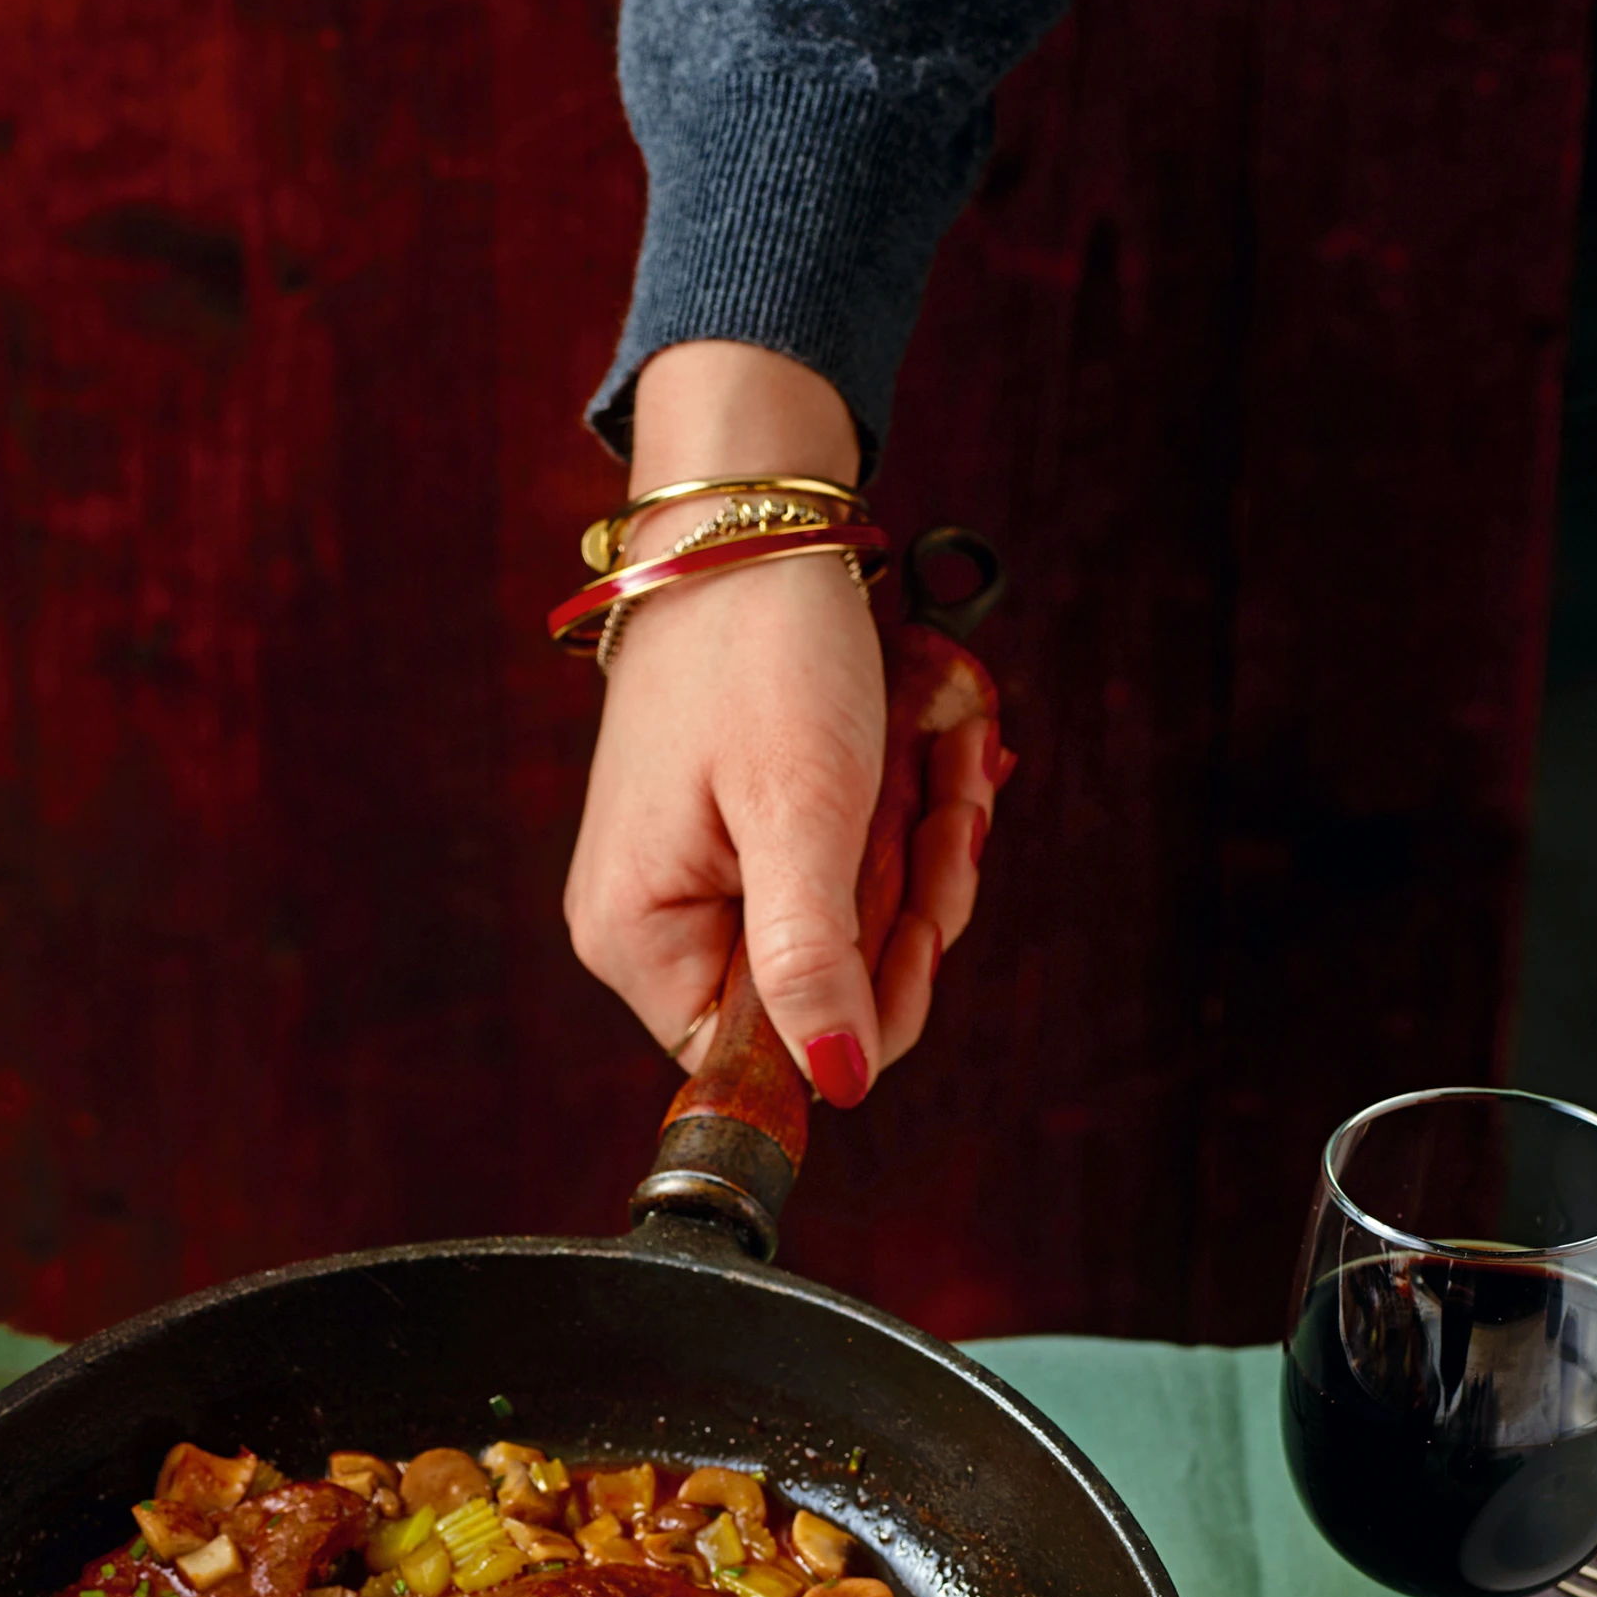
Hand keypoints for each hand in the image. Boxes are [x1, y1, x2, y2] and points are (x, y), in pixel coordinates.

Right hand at [563, 343, 1003, 1102]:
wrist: (748, 512)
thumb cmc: (759, 645)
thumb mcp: (799, 809)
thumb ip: (812, 958)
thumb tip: (837, 1083)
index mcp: (641, 940)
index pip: (771, 1055)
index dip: (872, 996)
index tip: (926, 895)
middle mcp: (656, 928)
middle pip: (827, 991)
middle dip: (913, 894)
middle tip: (955, 790)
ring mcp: (701, 882)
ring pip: (854, 928)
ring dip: (924, 840)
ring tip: (949, 740)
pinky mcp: (745, 835)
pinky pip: (850, 869)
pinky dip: (904, 810)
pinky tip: (933, 736)